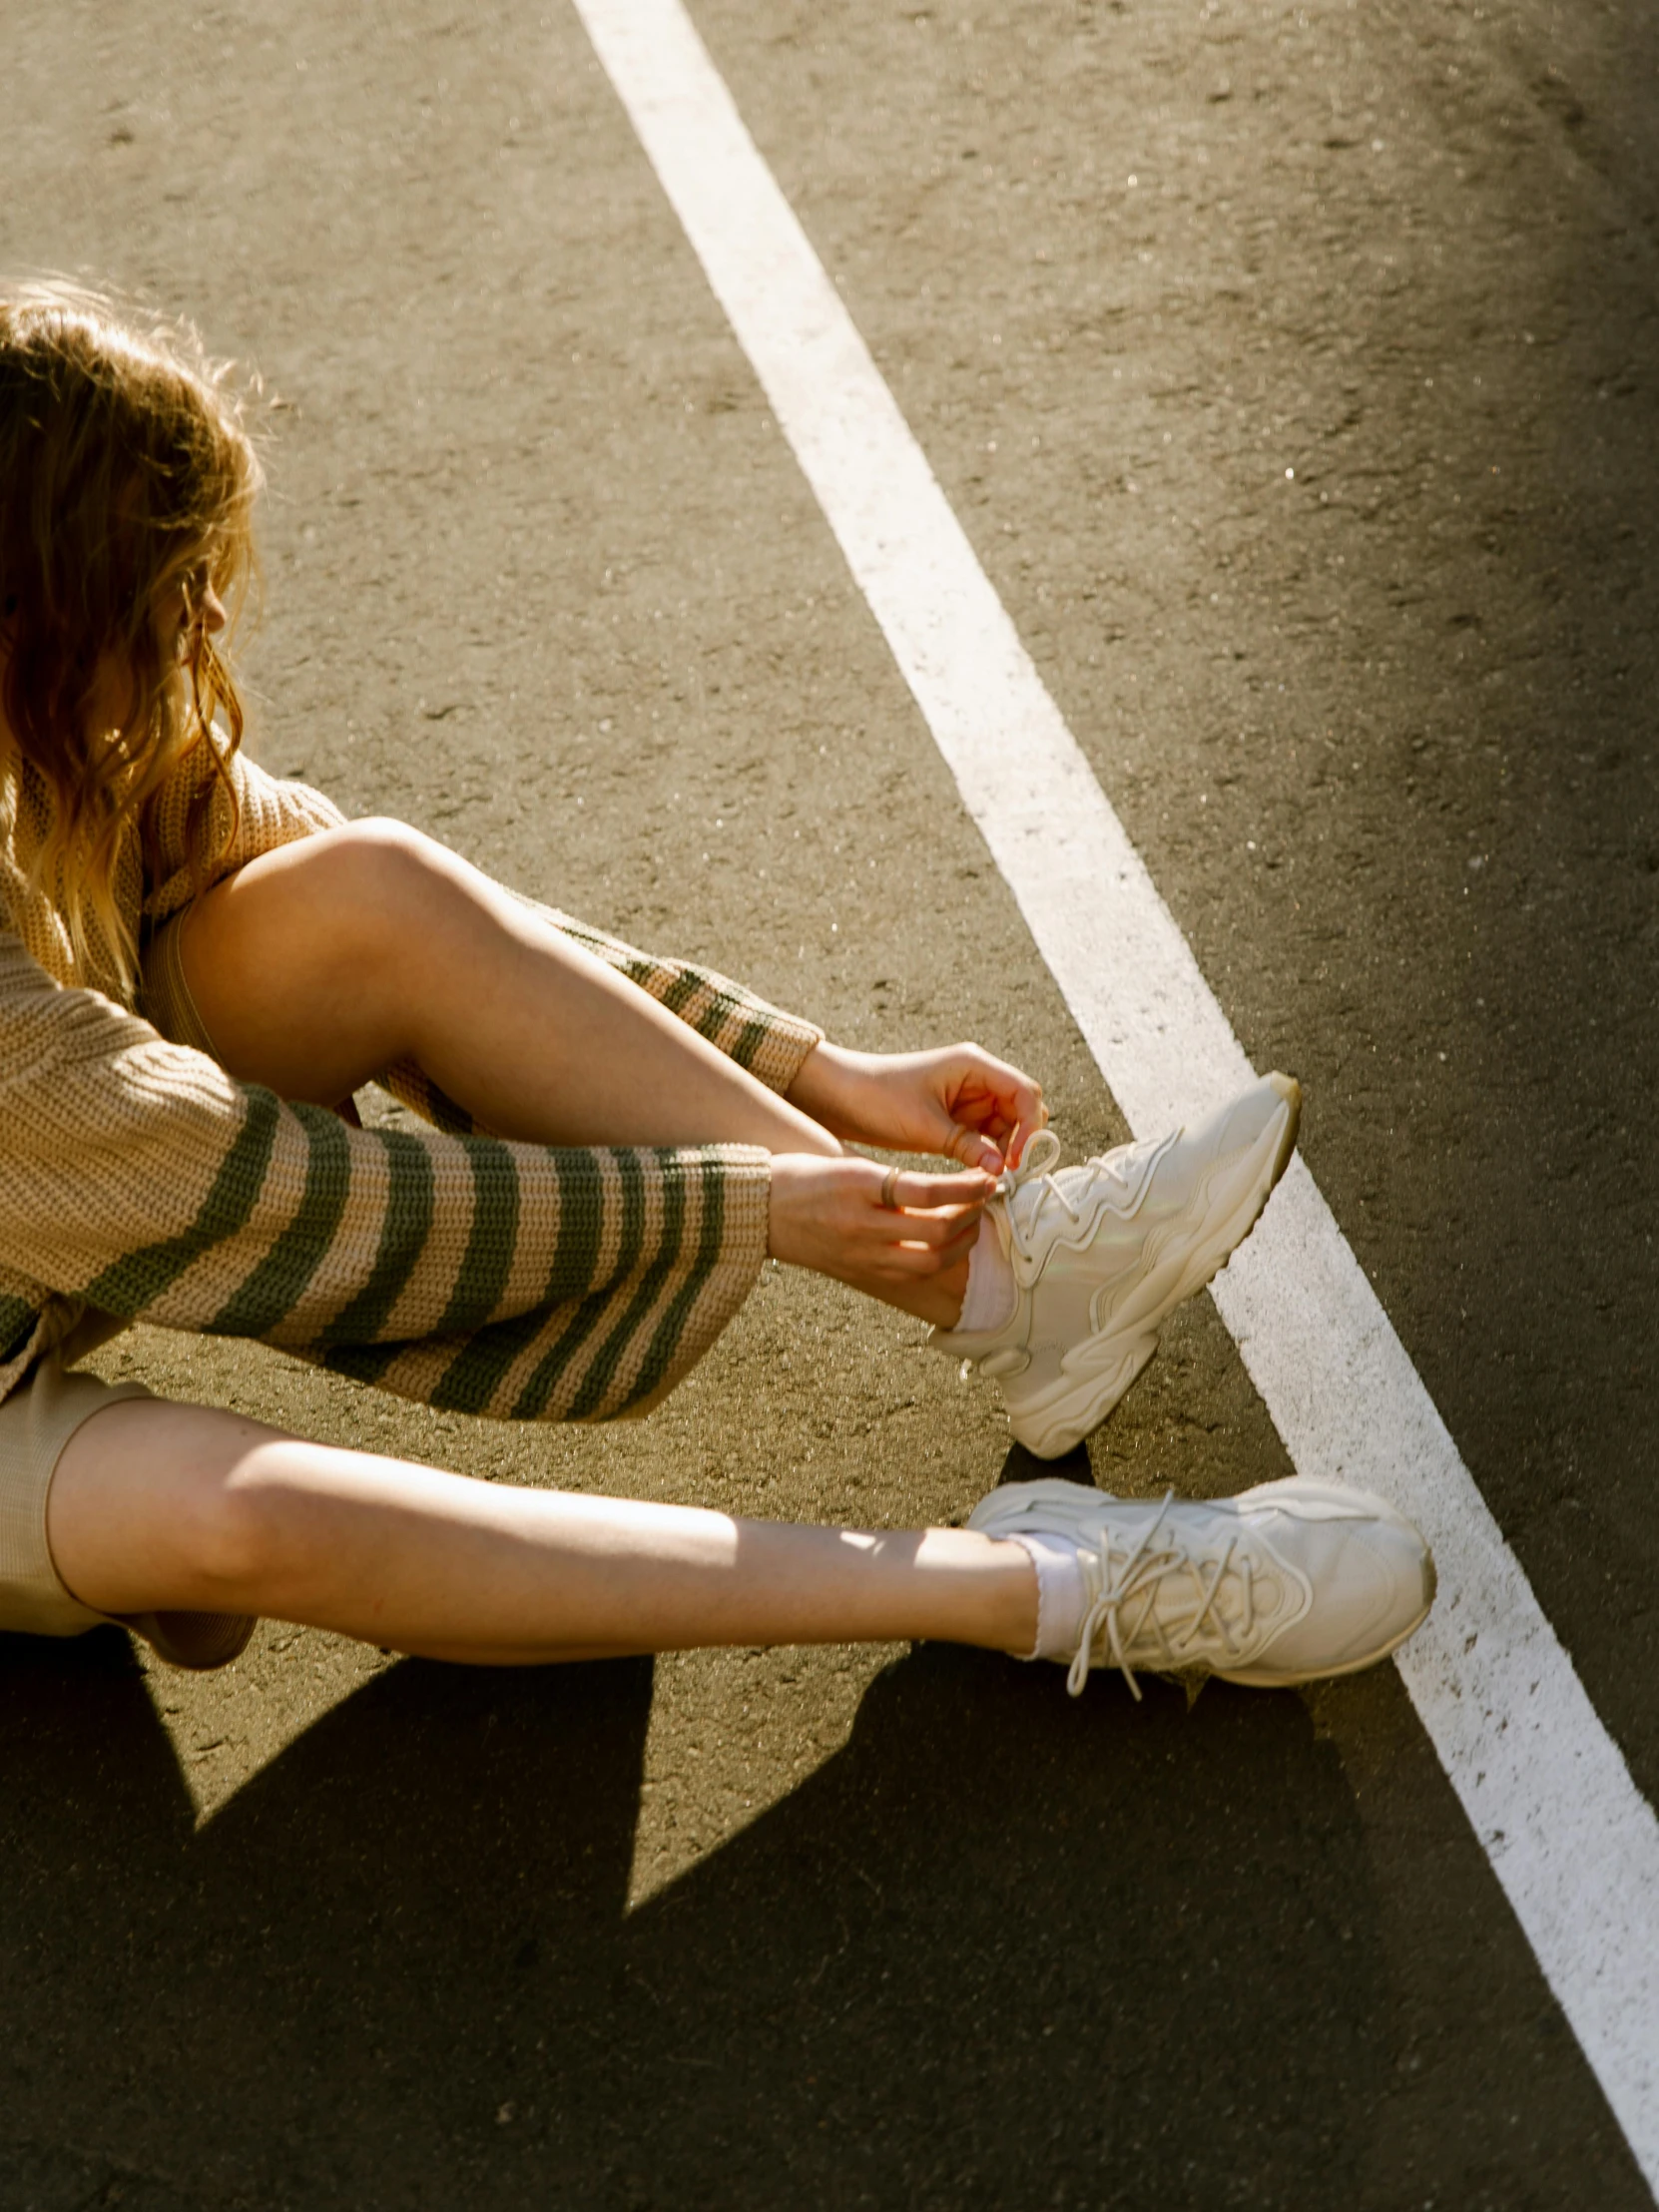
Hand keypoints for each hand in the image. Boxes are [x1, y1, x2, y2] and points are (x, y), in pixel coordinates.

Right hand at [766, 1153, 992, 1288]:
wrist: (757, 1210)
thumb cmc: (800, 1176)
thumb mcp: (845, 1163)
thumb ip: (888, 1178)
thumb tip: (942, 1189)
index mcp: (857, 1186)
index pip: (927, 1190)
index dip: (966, 1187)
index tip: (985, 1177)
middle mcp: (860, 1223)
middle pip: (937, 1231)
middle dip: (972, 1216)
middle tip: (984, 1198)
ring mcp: (860, 1253)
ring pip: (930, 1261)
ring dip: (962, 1244)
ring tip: (972, 1223)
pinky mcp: (859, 1272)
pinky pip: (910, 1275)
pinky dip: (937, 1262)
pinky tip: (947, 1246)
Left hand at [785, 1041, 1046, 1172]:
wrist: (838, 1097)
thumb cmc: (877, 1099)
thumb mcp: (924, 1125)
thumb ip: (967, 1146)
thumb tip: (1002, 1170)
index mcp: (973, 1065)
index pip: (1024, 1092)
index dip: (1030, 1126)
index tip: (1016, 1159)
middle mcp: (977, 1077)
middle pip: (1022, 1108)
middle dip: (1021, 1140)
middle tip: (1009, 1174)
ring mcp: (968, 1097)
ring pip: (1006, 1125)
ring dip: (1005, 1150)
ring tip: (993, 1179)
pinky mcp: (956, 1117)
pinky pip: (985, 1136)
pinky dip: (987, 1154)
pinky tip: (980, 1174)